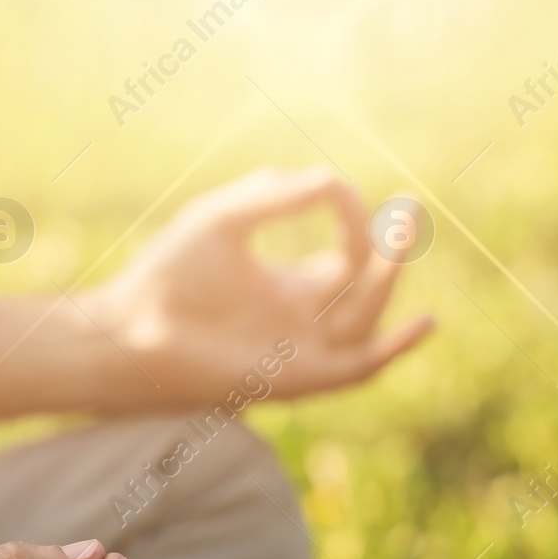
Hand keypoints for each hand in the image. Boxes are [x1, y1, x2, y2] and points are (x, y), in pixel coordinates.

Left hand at [85, 167, 434, 409]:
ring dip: (388, 281)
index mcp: (286, 289)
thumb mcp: (223, 220)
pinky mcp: (300, 378)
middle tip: (411, 209)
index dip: (354, 223)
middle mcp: (302, 324)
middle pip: (367, 290)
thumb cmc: (166, 277)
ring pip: (367, 320)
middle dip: (392, 250)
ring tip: (397, 240)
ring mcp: (302, 352)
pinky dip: (395, 350)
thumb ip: (276, 195)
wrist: (131, 331)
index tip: (339, 192)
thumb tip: (333, 180)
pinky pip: (359, 370)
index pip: (345, 258)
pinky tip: (426, 322)